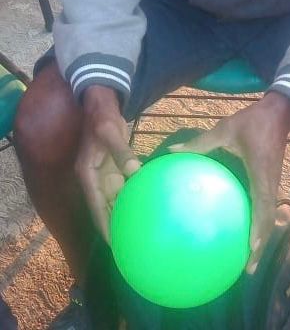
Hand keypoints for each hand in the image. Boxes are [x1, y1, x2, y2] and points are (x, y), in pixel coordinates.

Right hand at [75, 86, 140, 242]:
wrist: (101, 103)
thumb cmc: (102, 117)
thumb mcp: (109, 131)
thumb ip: (122, 151)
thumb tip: (135, 172)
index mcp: (87, 174)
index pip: (95, 205)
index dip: (103, 225)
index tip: (113, 244)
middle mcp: (93, 179)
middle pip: (104, 208)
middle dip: (113, 226)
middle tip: (128, 246)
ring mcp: (104, 174)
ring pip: (113, 200)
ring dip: (122, 214)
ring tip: (136, 234)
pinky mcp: (113, 169)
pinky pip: (122, 188)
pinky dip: (130, 198)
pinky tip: (142, 208)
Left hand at [170, 92, 289, 273]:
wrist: (279, 112)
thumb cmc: (252, 121)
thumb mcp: (226, 128)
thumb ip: (201, 142)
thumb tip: (173, 152)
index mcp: (261, 173)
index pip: (262, 206)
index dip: (258, 229)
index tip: (249, 249)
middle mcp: (270, 183)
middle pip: (268, 221)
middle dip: (260, 246)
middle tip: (247, 270)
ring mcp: (273, 184)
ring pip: (269, 217)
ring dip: (261, 239)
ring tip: (248, 261)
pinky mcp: (271, 182)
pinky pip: (266, 208)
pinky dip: (259, 224)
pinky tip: (244, 232)